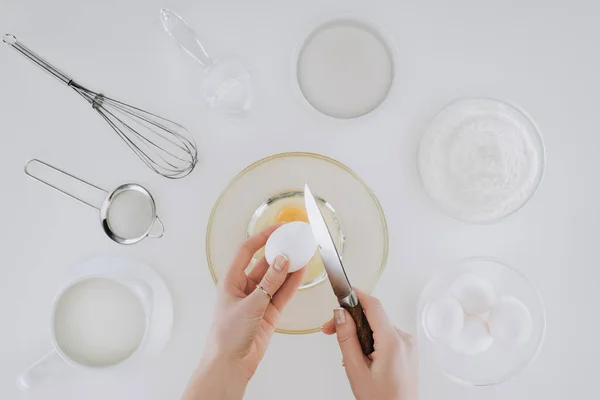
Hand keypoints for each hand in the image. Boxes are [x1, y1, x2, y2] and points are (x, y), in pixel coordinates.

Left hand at [184, 224, 305, 399]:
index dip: (262, 237)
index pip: (247, 251)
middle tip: (294, 241)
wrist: (231, 363)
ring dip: (289, 267)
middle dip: (279, 251)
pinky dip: (292, 283)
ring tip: (303, 254)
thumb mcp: (250, 304)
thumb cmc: (227, 335)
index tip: (278, 228)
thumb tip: (282, 261)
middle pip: (264, 263)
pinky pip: (282, 293)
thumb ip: (269, 282)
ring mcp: (258, 299)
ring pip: (276, 278)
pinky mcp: (269, 312)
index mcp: (231, 280)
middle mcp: (245, 287)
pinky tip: (301, 272)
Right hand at [322, 289, 417, 399]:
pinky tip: (362, 357)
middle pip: (374, 317)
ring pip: (379, 327)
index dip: (356, 295)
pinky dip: (371, 341)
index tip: (341, 292)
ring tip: (347, 355)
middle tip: (329, 330)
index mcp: (393, 343)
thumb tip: (340, 314)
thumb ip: (347, 339)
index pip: (374, 306)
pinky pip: (386, 337)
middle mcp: (405, 340)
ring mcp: (409, 346)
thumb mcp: (356, 370)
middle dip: (351, 321)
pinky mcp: (408, 351)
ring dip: (360, 333)